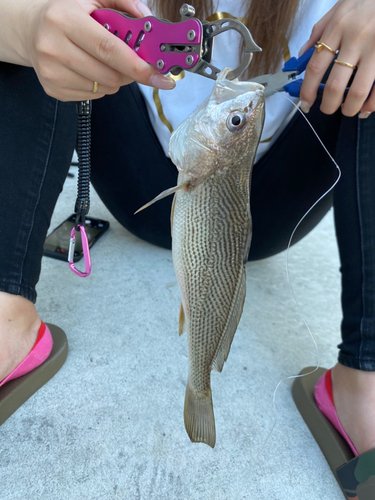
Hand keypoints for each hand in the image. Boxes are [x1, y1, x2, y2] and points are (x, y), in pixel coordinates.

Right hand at [2, 0, 174, 100]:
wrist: (30, 30)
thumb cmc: (66, 14)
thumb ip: (122, 3)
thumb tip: (147, 17)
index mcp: (65, 19)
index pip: (108, 49)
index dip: (137, 65)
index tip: (158, 76)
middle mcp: (54, 47)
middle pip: (109, 75)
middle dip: (130, 74)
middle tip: (134, 64)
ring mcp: (52, 72)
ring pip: (103, 88)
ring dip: (115, 79)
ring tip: (104, 62)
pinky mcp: (53, 89)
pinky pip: (93, 96)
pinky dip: (100, 86)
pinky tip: (90, 70)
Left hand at [299, 0, 374, 117]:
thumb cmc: (366, 0)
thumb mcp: (339, 7)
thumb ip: (320, 30)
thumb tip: (302, 54)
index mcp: (338, 27)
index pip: (315, 66)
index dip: (307, 90)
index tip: (306, 103)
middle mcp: (356, 38)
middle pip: (335, 84)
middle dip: (328, 105)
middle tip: (327, 109)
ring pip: (358, 90)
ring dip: (350, 108)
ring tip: (347, 110)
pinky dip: (372, 103)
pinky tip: (367, 108)